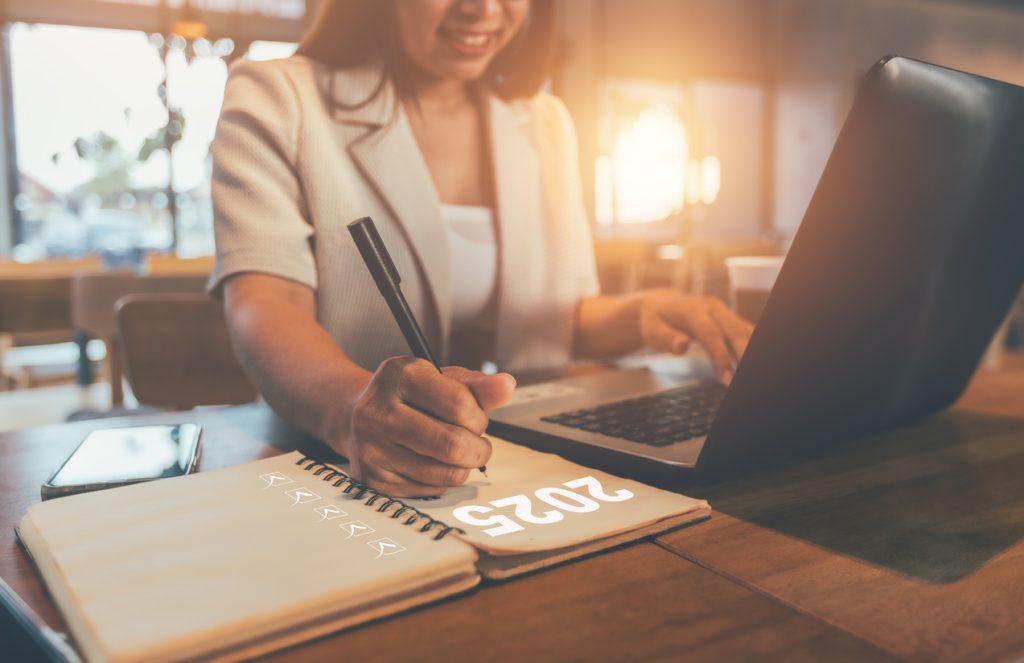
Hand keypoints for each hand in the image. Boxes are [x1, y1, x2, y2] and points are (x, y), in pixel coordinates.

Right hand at [334, 357, 515, 496]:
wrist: (356, 417)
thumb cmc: (410, 397)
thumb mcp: (441, 380)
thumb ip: (477, 386)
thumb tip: (507, 386)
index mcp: (399, 375)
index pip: (460, 405)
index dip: (479, 417)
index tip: (475, 418)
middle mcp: (378, 411)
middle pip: (453, 445)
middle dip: (478, 449)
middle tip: (476, 444)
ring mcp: (371, 448)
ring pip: (445, 474)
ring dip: (464, 467)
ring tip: (457, 453)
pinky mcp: (372, 479)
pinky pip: (430, 491)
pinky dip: (442, 481)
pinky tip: (432, 464)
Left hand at [636, 289, 753, 383]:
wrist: (661, 304)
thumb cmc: (655, 321)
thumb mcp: (652, 330)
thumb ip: (666, 338)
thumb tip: (681, 346)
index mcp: (692, 309)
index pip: (710, 333)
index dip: (720, 356)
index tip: (727, 379)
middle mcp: (711, 307)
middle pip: (733, 331)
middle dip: (743, 355)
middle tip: (741, 381)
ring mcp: (722, 311)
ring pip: (744, 330)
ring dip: (749, 351)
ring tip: (748, 374)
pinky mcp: (728, 318)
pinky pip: (744, 332)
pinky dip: (749, 346)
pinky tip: (747, 364)